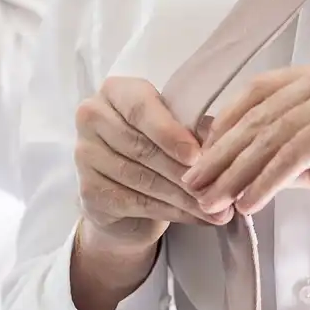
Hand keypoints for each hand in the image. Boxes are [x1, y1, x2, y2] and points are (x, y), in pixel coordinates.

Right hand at [69, 77, 231, 309]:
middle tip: (221, 191)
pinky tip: (198, 218)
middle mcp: (92, 117)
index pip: (141, 108)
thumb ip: (196, 131)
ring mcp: (84, 155)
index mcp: (116, 91)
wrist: (126, 188)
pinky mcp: (89, 191)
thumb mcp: (178, 130)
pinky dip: (172, 213)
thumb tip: (225, 144)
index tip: (197, 156)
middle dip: (186, 174)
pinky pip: (136, 203)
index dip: (170, 133)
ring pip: (142, 179)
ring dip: (185, 198)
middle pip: (142, 148)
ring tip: (218, 210)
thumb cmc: (158, 146)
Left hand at [182, 58, 309, 245]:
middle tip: (196, 186)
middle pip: (258, 115)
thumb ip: (287, 155)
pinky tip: (249, 204)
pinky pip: (292, 154)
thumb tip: (238, 168)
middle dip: (221, 155)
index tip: (200, 159)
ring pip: (270, 135)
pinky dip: (265, 182)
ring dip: (236, 173)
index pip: (257, 93)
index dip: (224, 127)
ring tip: (214, 202)